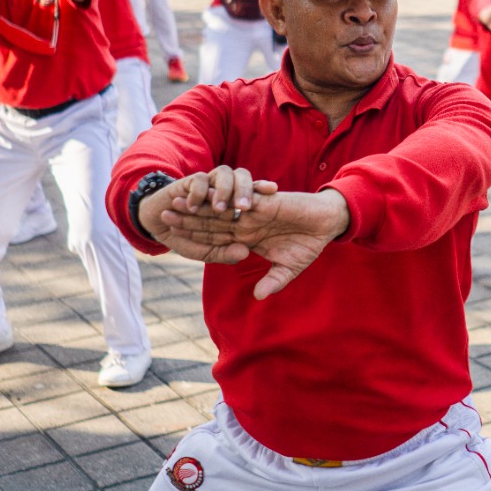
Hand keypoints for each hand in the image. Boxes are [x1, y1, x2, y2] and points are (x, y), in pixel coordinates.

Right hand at [138, 165, 276, 263]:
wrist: (158, 225)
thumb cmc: (188, 238)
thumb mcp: (207, 250)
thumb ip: (225, 253)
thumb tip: (245, 253)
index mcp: (235, 203)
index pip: (255, 194)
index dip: (264, 190)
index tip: (274, 190)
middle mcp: (224, 189)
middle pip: (243, 177)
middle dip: (245, 188)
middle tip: (244, 206)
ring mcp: (208, 185)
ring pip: (224, 173)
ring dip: (223, 189)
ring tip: (219, 209)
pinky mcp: (189, 183)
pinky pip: (199, 179)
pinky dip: (198, 193)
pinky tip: (193, 207)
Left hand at [158, 185, 351, 299]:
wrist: (328, 224)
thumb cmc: (309, 244)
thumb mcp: (289, 268)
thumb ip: (273, 281)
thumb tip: (258, 296)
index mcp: (247, 237)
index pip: (216, 238)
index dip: (196, 238)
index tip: (173, 238)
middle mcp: (246, 222)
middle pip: (211, 220)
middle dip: (188, 218)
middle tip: (163, 214)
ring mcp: (254, 211)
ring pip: (222, 207)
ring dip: (200, 204)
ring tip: (177, 200)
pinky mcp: (266, 201)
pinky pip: (242, 198)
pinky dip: (226, 196)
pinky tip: (207, 193)